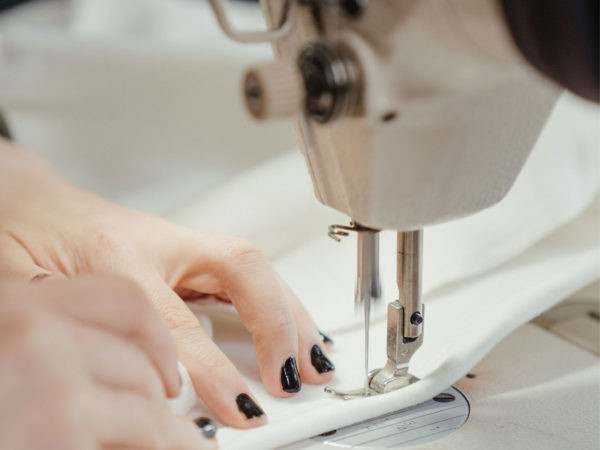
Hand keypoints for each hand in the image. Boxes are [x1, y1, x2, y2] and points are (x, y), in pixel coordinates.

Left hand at [0, 138, 334, 427]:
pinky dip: (277, 302)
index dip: (215, 370)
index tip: (241, 408)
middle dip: (276, 324)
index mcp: (115, 254)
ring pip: (253, 267)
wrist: (25, 199)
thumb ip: (64, 335)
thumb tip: (106, 387)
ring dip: (291, 311)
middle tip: (294, 375)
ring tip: (315, 356)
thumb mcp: (18, 289)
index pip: (180, 322)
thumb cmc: (18, 236)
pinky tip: (293, 326)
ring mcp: (177, 242)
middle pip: (239, 271)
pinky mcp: (187, 250)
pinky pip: (246, 272)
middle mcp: (158, 243)